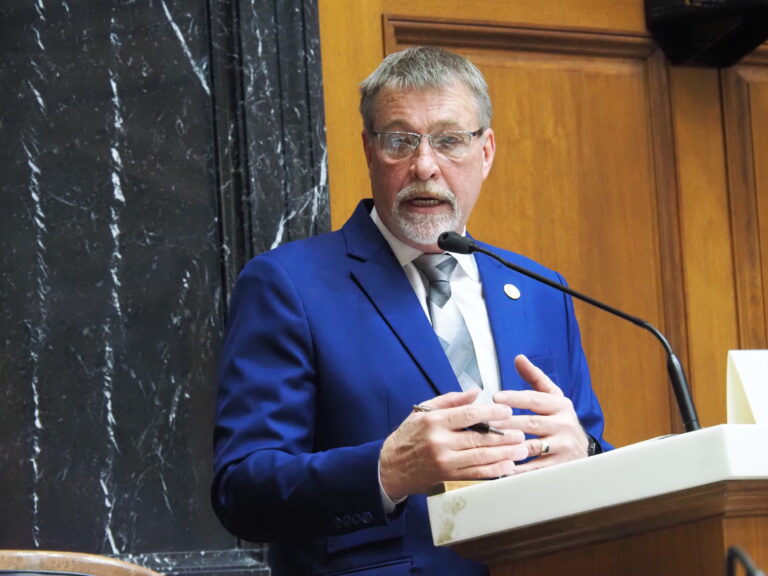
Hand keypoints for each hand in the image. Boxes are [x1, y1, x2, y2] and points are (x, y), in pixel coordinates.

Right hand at [379, 389, 527, 500]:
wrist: (390, 468)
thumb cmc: (408, 436)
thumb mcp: (423, 411)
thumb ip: (450, 400)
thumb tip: (475, 391)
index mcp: (434, 421)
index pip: (468, 415)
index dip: (491, 413)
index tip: (507, 411)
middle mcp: (440, 442)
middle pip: (478, 438)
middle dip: (504, 436)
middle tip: (521, 433)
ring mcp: (444, 462)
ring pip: (480, 457)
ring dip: (504, 454)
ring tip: (521, 450)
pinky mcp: (448, 478)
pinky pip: (475, 475)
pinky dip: (494, 472)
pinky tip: (508, 467)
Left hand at [492, 354, 589, 472]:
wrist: (581, 448)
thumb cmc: (559, 418)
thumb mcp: (552, 395)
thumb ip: (534, 377)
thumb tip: (518, 358)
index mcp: (560, 405)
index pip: (535, 400)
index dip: (515, 398)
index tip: (496, 397)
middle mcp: (563, 424)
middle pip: (531, 423)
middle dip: (508, 423)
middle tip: (487, 422)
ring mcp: (562, 446)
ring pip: (533, 446)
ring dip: (512, 445)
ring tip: (492, 444)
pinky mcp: (558, 465)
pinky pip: (537, 468)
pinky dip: (520, 469)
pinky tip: (504, 467)